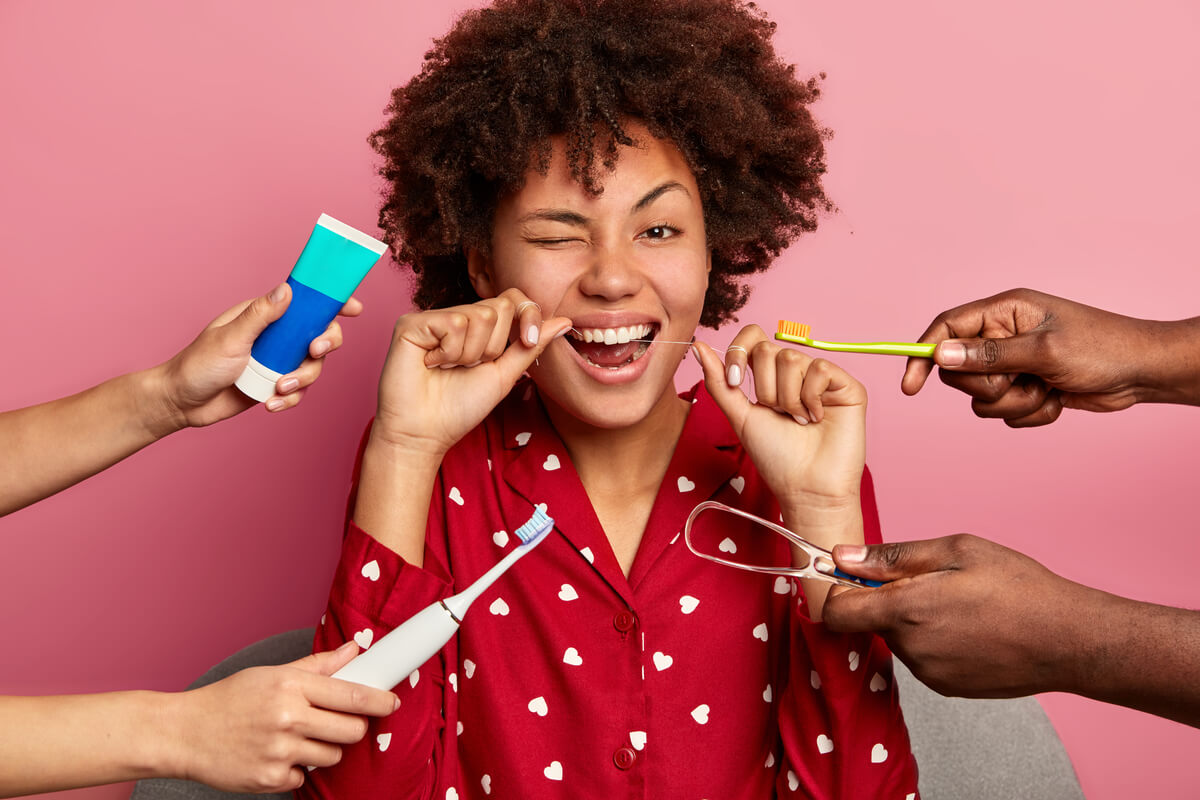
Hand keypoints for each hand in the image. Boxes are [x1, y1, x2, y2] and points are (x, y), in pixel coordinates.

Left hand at [156, 283, 362, 429]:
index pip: (303, 302)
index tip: (352, 307)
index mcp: (264, 316)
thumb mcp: (230, 337)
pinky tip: (270, 403)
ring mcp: (276, 362)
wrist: (181, 404)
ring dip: (302, 379)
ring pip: (313, 366)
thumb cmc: (197, 364)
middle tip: (314, 350)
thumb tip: (287, 290)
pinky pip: (298, 392)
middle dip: (325, 344)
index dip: (330, 302)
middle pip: (319, 334)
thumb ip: (261, 315)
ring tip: (279, 388)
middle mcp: (275, 337)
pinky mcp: (274, 385)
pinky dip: (290, 399)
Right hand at [168, 640, 397, 792]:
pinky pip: (304, 778)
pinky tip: (274, 755)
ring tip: (295, 736)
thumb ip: (318, 666)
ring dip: (323, 749)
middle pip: (351, 730)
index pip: (353, 696)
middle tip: (334, 721)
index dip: (380, 701)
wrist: (183, 733)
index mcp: (291, 687)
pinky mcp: (269, 779)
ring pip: (332, 756)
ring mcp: (279, 752)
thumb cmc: (229, 699)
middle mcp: (288, 718)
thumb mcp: (272, 674)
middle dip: (351, 727)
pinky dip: (295, 770)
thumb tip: (354, 649)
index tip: (393, 703)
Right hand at [369, 288, 570, 458]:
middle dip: (494, 346)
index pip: (512, 299)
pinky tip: (432, 364)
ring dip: (470, 354)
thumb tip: (565, 321)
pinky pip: (453, 323)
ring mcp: (433, 318)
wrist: (425, 432)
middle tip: (470, 367)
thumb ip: (531, 346)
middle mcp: (456, 317)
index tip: (528, 339)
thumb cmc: (459, 407)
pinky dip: (449, 351)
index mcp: (478, 328)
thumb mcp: (505, 375)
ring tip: (449, 368)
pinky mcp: (411, 323)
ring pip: (478, 315)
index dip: (527, 314)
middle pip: (499, 307)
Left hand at [693, 326, 866, 514]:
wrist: (805, 486)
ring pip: (791, 358)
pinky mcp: (847, 384)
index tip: (736, 382)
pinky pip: (820, 368)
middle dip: (764, 389)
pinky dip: (811, 397)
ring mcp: (822, 377)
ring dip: (787, 398)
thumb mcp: (739, 415)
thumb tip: (698, 345)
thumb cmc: (775, 456)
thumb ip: (719, 381)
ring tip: (799, 421)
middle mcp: (797, 372)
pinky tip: (817, 417)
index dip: (739, 352)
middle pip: (768, 349)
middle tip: (778, 415)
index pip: (753, 337)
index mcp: (770, 375)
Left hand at [821, 534, 1098, 697]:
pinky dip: (933, 640)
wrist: (1070, 640)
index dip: (839, 591)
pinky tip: (969, 627)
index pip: (836, 613)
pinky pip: (922, 657)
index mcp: (906, 610)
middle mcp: (910, 648)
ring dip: (913, 619)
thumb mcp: (955, 551)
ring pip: (898, 638)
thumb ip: (892, 556)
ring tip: (960, 603)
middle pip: (870, 621)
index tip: (857, 575)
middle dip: (887, 599)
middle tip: (932, 580)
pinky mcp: (947, 688)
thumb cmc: (1019, 588)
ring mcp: (928, 673)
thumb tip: (843, 556)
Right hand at [900, 288, 1158, 426]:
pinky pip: (1004, 414)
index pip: (947, 328)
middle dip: (989, 386)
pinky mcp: (1025, 388)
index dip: (924, 354)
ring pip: (981, 398)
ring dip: (1013, 403)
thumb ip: (989, 355)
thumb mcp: (1043, 351)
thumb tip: (941, 354)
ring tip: (1046, 390)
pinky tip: (1057, 400)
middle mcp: (1003, 336)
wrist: (1142, 374)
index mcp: (1004, 312)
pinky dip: (1030, 413)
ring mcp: (1014, 364)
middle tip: (1021, 380)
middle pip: (959, 371)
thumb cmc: (1102, 349)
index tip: (912, 385)